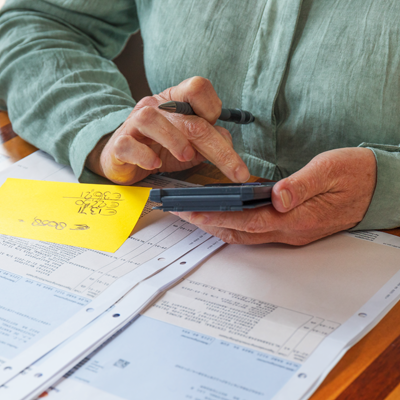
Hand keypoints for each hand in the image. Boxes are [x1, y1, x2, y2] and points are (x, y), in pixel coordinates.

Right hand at [86, 76, 249, 184]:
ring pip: (151, 119)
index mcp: (175, 100)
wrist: (123, 158)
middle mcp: (155, 107)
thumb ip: (208, 141)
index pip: (198, 88)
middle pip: (188, 119)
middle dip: (216, 148)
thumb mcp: (189, 144)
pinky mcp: (119, 144)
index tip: (220, 136)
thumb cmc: (158, 148)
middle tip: (235, 171)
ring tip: (186, 157)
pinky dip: (143, 155)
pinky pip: (128, 144)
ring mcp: (134, 123)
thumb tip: (228, 142)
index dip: (212, 108)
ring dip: (174, 140)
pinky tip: (154, 164)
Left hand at [174, 148, 376, 244]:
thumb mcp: (331, 170)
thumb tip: (276, 196)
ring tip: (194, 215)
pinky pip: (255, 231)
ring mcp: (291, 232)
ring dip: (218, 226)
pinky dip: (234, 224)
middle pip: (241, 233)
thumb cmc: (355, 175)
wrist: (377, 188)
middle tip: (183, 213)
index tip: (194, 211)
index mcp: (298, 218)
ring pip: (246, 235)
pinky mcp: (291, 227)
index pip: (248, 221)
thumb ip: (302, 185)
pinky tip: (222, 215)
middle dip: (209, 224)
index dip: (218, 216)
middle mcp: (291, 231)